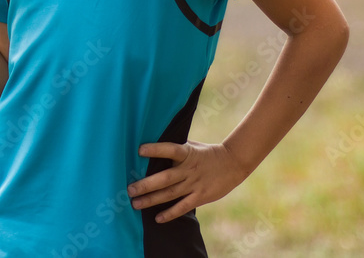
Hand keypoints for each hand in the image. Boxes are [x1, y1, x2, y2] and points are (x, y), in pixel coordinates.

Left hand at [128, 140, 248, 222]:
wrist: (233, 163)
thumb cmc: (206, 152)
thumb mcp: (192, 145)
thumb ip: (176, 147)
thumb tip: (153, 145)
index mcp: (187, 153)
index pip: (170, 150)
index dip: (155, 150)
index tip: (139, 150)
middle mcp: (189, 169)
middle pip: (165, 178)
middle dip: (146, 185)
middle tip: (130, 189)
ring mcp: (194, 184)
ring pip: (170, 194)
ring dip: (152, 200)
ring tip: (135, 204)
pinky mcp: (200, 196)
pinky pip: (183, 207)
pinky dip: (170, 213)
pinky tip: (158, 218)